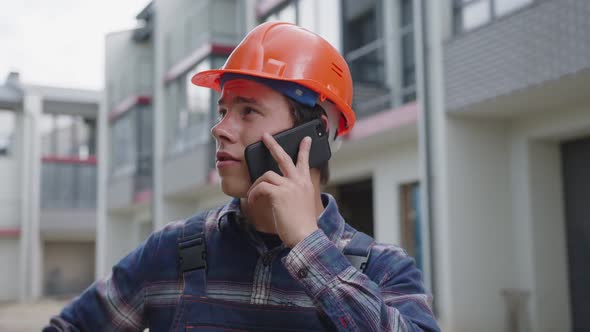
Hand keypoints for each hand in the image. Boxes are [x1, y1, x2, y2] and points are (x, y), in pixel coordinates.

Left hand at [246, 133, 318, 247]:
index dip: (304, 149)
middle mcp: (298, 181)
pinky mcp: (279, 193)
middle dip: (273, 144)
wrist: (305, 235)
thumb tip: (275, 190)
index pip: (305, 161)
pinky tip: (253, 202)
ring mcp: (289, 186)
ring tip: (252, 195)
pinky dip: (254, 194)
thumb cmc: (302, 225)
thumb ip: (293, 194)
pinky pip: (261, 187)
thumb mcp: (302, 204)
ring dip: (256, 185)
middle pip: (284, 157)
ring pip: (266, 175)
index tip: (305, 139)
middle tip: (265, 136)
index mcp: (305, 183)